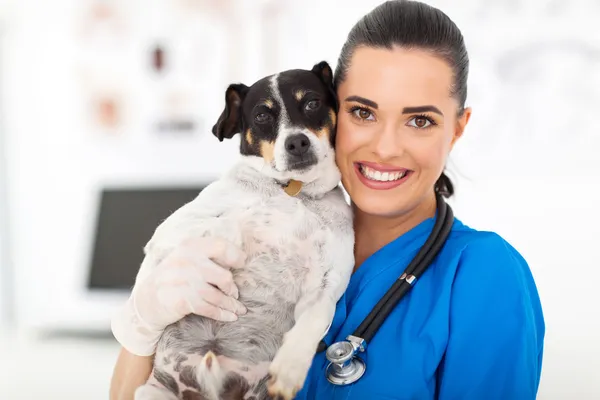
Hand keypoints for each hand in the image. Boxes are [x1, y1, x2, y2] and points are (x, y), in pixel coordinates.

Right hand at [111, 236, 246, 355]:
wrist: (146, 300)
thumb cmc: (174, 278)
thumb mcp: (186, 258)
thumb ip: (207, 256)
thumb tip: (239, 259)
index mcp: (190, 246)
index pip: (221, 246)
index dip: (236, 256)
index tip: (242, 264)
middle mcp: (186, 260)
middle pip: (223, 276)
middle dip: (233, 288)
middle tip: (235, 294)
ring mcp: (182, 281)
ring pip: (217, 296)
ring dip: (231, 305)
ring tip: (238, 309)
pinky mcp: (181, 300)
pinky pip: (208, 308)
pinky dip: (222, 314)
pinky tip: (230, 317)